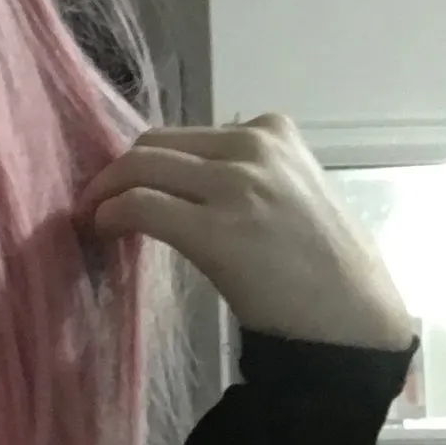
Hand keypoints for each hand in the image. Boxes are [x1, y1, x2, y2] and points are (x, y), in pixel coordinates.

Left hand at [73, 113, 416, 351]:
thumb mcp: (290, 191)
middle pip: (154, 144)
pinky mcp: (216, 229)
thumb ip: (244, 175)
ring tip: (93, 220)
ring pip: (140, 167)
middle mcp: (253, 145)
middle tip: (95, 204)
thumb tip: (182, 183)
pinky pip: (141, 206)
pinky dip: (111, 214)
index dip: (144, 161)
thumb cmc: (323, 265)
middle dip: (116, 172)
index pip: (185, 136)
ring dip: (104, 192)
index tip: (124, 188)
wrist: (352, 313)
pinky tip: (104, 232)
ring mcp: (236, 185)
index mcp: (273, 131)